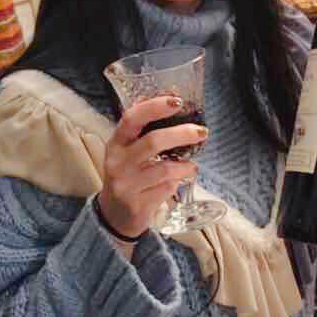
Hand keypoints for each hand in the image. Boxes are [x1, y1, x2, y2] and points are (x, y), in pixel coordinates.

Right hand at [98, 96, 207, 238]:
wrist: (114, 215)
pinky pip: (167, 189)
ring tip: (192, 166)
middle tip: (201, 132)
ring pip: (165, 169)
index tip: (177, 101)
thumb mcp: (128, 152)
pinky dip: (177, 183)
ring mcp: (127, 185)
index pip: (132, 119)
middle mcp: (118, 163)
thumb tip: (175, 104)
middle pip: (153, 142)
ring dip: (185, 166)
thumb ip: (145, 131)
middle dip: (182, 134)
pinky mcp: (139, 204)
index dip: (154, 107)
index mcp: (116, 144)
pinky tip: (178, 181)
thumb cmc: (128, 176)